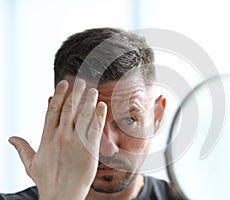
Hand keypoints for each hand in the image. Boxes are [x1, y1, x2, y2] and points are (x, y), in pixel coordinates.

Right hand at [8, 79, 106, 199]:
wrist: (63, 194)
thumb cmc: (47, 180)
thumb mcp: (31, 163)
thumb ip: (23, 148)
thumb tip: (11, 138)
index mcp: (47, 137)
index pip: (52, 110)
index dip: (59, 95)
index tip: (63, 84)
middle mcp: (62, 136)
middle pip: (69, 109)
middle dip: (75, 93)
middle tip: (81, 82)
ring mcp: (77, 141)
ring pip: (83, 115)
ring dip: (89, 101)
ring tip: (93, 90)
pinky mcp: (90, 148)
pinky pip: (96, 128)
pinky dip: (99, 115)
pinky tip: (102, 106)